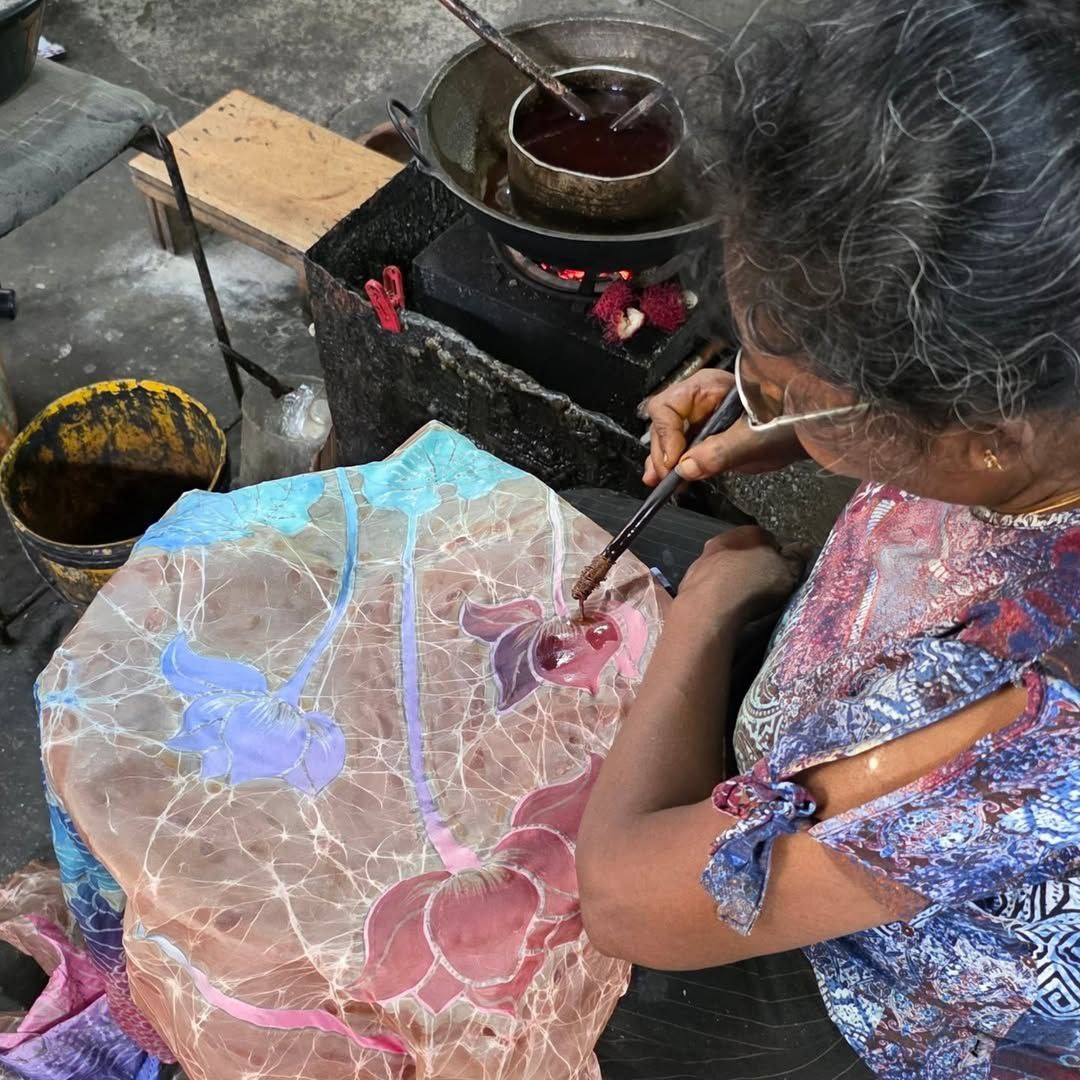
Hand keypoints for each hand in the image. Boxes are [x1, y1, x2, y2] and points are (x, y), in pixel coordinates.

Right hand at [643, 369, 806, 485]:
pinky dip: (676, 468)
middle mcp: (700, 402)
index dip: (666, 435)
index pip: (668, 407)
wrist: (812, 431)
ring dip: (663, 461)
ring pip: (670, 439)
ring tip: (657, 482)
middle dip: (661, 451)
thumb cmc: (791, 420)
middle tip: (664, 477)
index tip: (673, 462)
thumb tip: (686, 468)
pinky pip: (684, 453)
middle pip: (664, 424)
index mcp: (708, 387)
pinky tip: (669, 482)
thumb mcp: (755, 437)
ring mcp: (703, 422)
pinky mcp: (709, 442)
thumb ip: (719, 452)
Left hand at [674, 527, 810, 625]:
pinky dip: (716, 597)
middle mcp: (719, 542)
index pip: (767, 539)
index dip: (778, 556)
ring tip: (743, 602)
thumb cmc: (752, 583)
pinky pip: (708, 590)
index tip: (784, 573)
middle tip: (764, 588)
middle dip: (751, 568)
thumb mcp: (787, 571)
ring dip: (730, 582)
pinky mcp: (687, 587)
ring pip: (721, 571)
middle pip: (740, 554)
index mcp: (746, 533)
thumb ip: (796, 559)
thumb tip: (804, 548)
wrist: (708, 606)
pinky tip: (724, 610)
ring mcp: (699, 564)